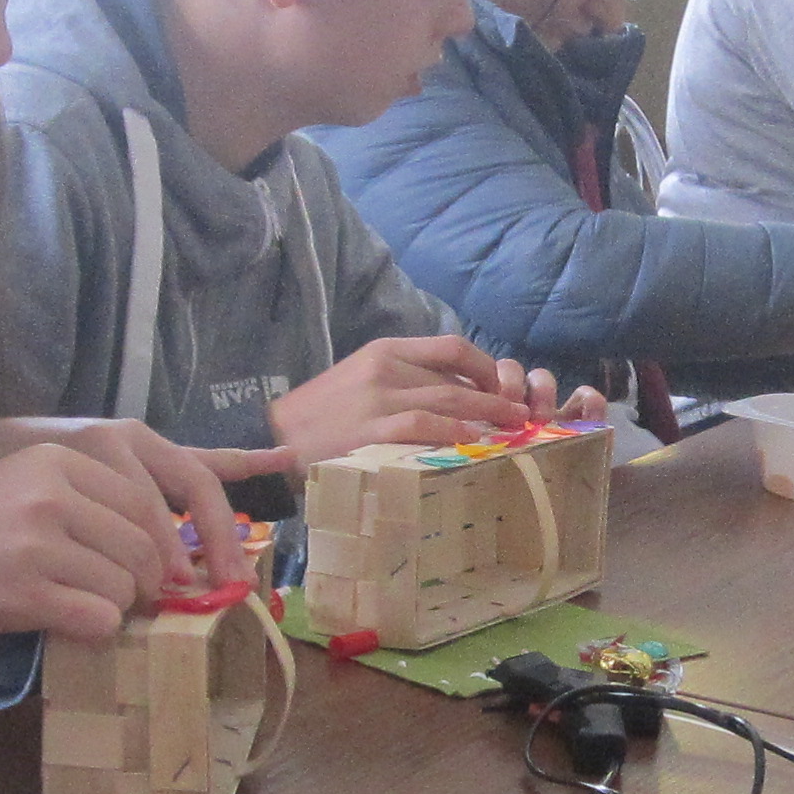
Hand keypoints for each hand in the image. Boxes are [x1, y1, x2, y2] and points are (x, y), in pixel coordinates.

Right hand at [0, 435, 279, 667]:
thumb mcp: (31, 488)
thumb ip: (98, 503)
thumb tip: (181, 553)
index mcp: (64, 459)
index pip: (160, 497)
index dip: (196, 540)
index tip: (218, 573)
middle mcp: (54, 490)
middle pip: (149, 546)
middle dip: (150, 584)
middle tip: (131, 601)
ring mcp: (39, 539)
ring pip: (128, 587)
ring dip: (116, 609)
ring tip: (75, 604)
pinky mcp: (25, 588)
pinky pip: (100, 619)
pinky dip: (94, 631)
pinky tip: (62, 623)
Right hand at [271, 334, 546, 466]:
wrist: (272, 443)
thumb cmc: (319, 419)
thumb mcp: (359, 383)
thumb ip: (402, 382)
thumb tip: (453, 398)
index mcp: (384, 351)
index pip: (451, 348)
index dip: (487, 368)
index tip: (503, 389)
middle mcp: (386, 369)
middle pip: (458, 379)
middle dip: (497, 399)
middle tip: (521, 417)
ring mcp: (380, 400)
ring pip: (450, 403)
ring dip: (488, 419)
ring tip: (512, 433)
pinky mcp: (373, 431)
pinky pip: (426, 428)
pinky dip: (456, 435)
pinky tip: (475, 445)